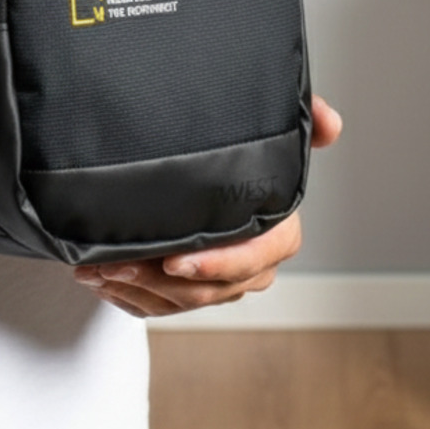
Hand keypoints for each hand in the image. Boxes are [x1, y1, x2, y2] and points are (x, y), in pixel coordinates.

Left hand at [73, 95, 342, 317]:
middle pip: (211, 288)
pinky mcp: (186, 295)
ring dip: (136, 289)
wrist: (202, 178)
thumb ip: (302, 121)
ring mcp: (217, 285)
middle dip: (161, 280)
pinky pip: (158, 308)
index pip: (258, 256)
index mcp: (276, 233)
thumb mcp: (270, 133)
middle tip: (121, 261)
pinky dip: (127, 296)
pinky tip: (99, 279)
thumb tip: (331, 123)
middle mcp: (250, 266)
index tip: (178, 258)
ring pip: (180, 302)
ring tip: (98, 270)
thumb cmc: (241, 159)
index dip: (221, 262)